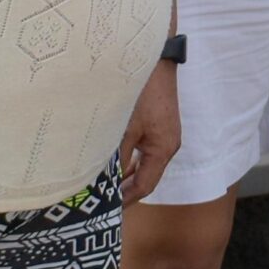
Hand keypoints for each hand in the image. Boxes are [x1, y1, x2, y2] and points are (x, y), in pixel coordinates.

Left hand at [117, 61, 181, 203]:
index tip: (106, 211)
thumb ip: (117, 156)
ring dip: (126, 174)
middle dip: (125, 189)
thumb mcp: (125, 126)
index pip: (145, 185)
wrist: (154, 57)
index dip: (126, 200)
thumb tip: (104, 181)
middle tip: (101, 201)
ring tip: (104, 184)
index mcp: (163, 149)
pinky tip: (114, 159)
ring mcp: (165, 133)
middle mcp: (168, 144)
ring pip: (144, 163)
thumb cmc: (141, 91)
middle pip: (147, 177)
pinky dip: (129, 158)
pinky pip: (144, 149)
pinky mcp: (158, 123)